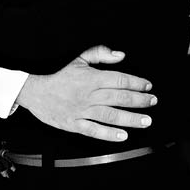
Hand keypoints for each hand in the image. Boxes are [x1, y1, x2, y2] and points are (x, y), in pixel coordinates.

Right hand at [15, 46, 155, 141]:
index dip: (136, 83)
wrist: (36, 92)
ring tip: (146, 121)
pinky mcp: (75, 124)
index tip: (148, 86)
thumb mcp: (79, 59)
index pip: (119, 79)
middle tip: (152, 102)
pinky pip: (94, 130)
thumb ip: (100, 54)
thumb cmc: (60, 76)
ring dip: (130, 119)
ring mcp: (82, 110)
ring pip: (110, 115)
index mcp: (91, 77)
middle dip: (139, 100)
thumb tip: (121, 55)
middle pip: (119, 97)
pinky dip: (109, 134)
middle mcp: (88, 94)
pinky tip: (123, 136)